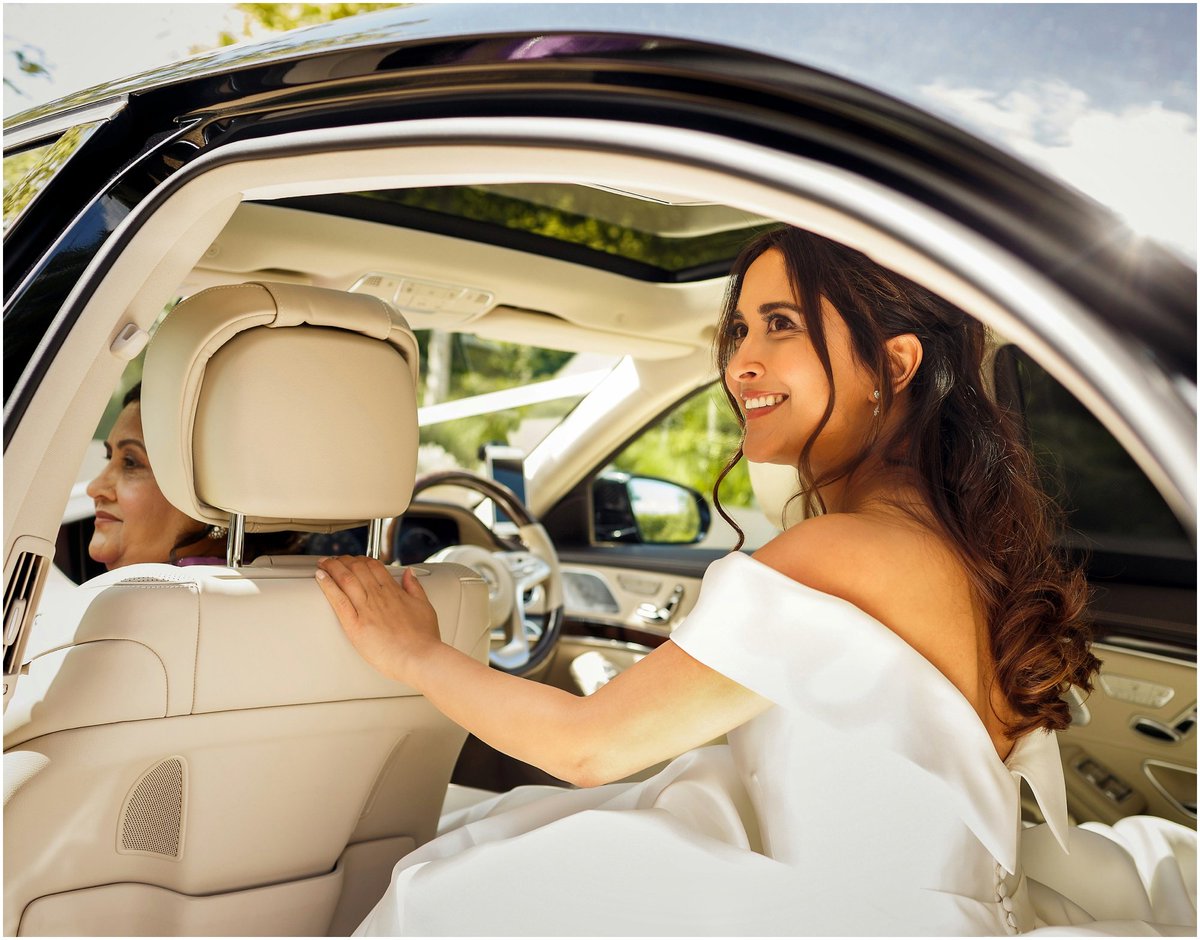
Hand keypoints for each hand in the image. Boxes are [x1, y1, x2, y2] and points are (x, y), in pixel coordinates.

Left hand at [315, 556, 441, 683]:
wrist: (419, 657)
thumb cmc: (424, 639)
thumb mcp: (425, 606)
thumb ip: (415, 588)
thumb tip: (409, 574)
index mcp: (394, 591)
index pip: (374, 566)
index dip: (361, 559)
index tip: (354, 560)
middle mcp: (378, 596)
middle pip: (357, 568)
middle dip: (343, 560)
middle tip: (335, 560)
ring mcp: (366, 609)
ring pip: (345, 579)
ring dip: (332, 567)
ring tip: (323, 563)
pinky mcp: (355, 625)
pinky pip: (338, 600)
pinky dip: (327, 585)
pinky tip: (320, 577)